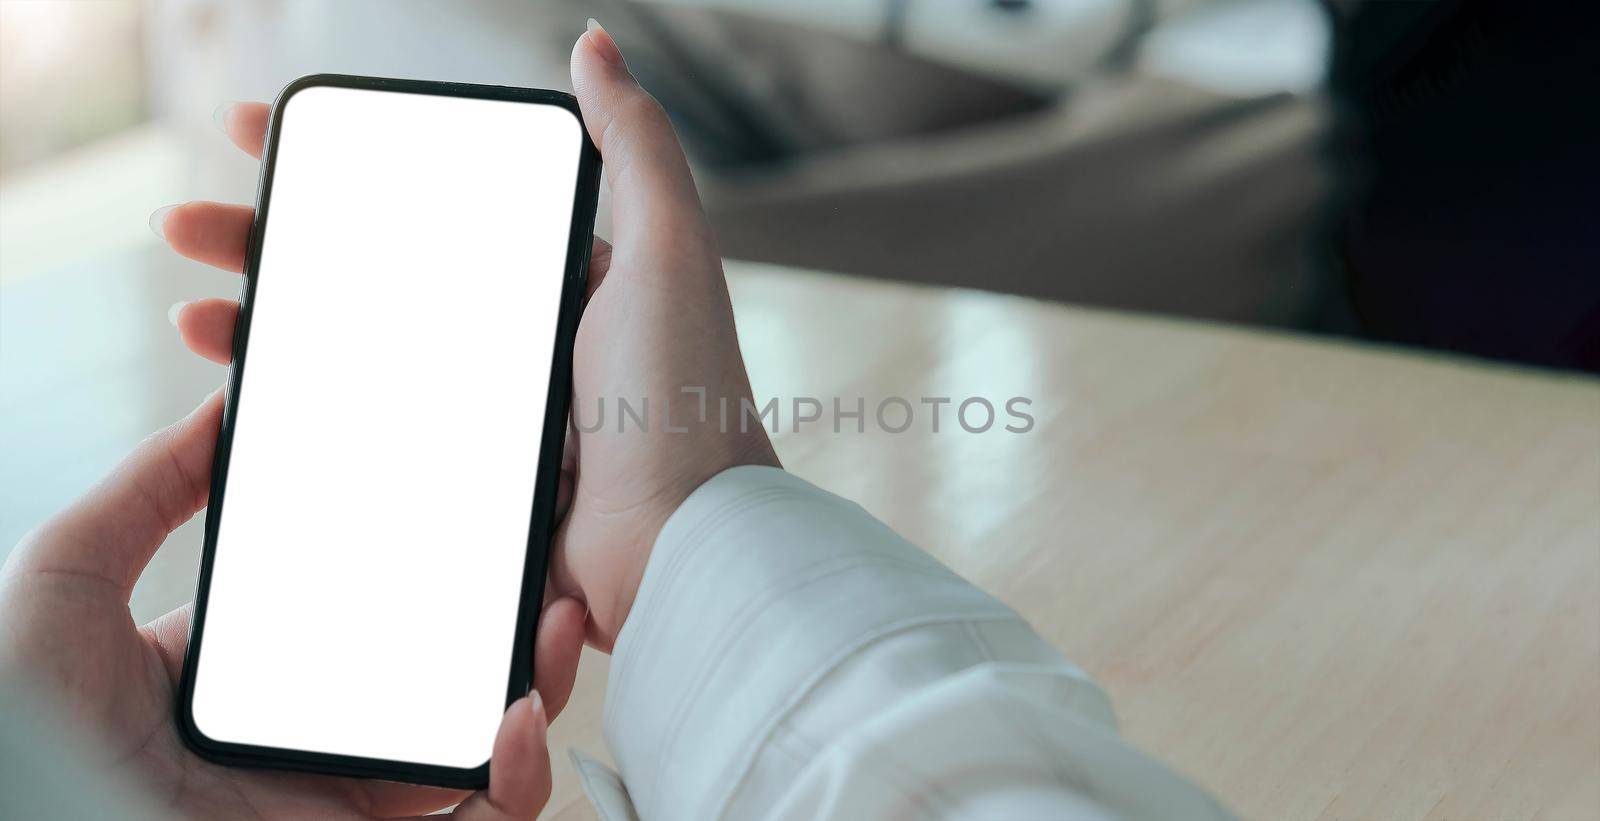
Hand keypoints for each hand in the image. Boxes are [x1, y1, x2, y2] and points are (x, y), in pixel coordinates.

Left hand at [0, 390, 586, 818]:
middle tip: (544, 560)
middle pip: (447, 675)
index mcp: (258, 679)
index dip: (438, 566)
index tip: (477, 507)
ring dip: (542, 683)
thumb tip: (220, 409)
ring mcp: (347, 803)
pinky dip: (521, 772)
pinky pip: (484, 818)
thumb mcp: (67, 580)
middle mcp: (312, 743)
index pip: (371, 616)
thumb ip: (142, 491)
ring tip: (559, 621)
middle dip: (515, 620)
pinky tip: (517, 713)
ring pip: (484, 744)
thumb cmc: (21, 734)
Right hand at [160, 24, 777, 649]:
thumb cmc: (680, 398)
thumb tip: (594, 43)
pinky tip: (243, 402)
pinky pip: (370, 439)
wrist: (681, 548)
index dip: (346, 171)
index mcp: (560, 278)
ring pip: (357, 358)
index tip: (260, 140)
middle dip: (274, 245)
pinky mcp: (466, 482)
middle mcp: (520, 341)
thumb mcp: (665, 251)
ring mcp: (488, 415)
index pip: (434, 204)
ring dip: (269, 329)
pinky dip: (304, 416)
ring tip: (197, 315)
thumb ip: (636, 146)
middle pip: (375, 279)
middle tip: (191, 226)